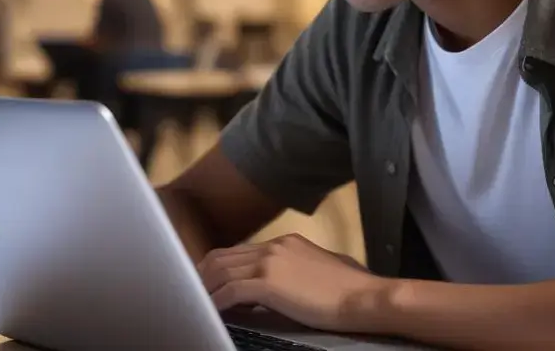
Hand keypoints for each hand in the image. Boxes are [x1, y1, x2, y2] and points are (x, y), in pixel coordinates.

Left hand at [199, 233, 386, 332]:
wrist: (361, 296)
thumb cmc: (349, 290)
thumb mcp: (318, 270)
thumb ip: (294, 272)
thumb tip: (279, 287)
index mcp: (286, 242)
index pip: (241, 250)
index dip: (220, 267)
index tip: (209, 281)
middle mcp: (275, 246)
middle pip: (224, 256)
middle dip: (204, 275)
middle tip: (193, 293)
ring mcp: (271, 261)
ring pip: (222, 270)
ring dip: (205, 288)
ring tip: (196, 304)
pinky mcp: (269, 282)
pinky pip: (230, 291)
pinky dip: (216, 302)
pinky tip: (212, 312)